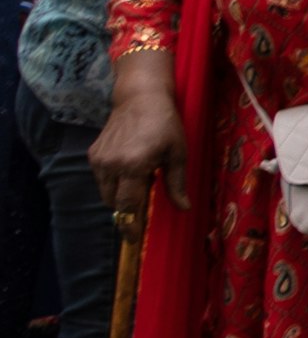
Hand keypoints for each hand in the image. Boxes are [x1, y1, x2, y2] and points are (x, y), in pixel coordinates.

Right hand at [90, 94, 185, 223]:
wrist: (140, 99)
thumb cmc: (165, 125)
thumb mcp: (178, 154)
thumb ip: (176, 184)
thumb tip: (184, 209)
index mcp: (134, 166)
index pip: (127, 205)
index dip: (130, 224)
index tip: (133, 239)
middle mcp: (111, 165)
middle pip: (113, 203)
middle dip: (126, 211)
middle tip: (142, 211)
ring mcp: (99, 160)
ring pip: (105, 192)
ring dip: (119, 196)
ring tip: (140, 183)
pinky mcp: (93, 154)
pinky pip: (101, 179)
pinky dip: (113, 183)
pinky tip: (130, 171)